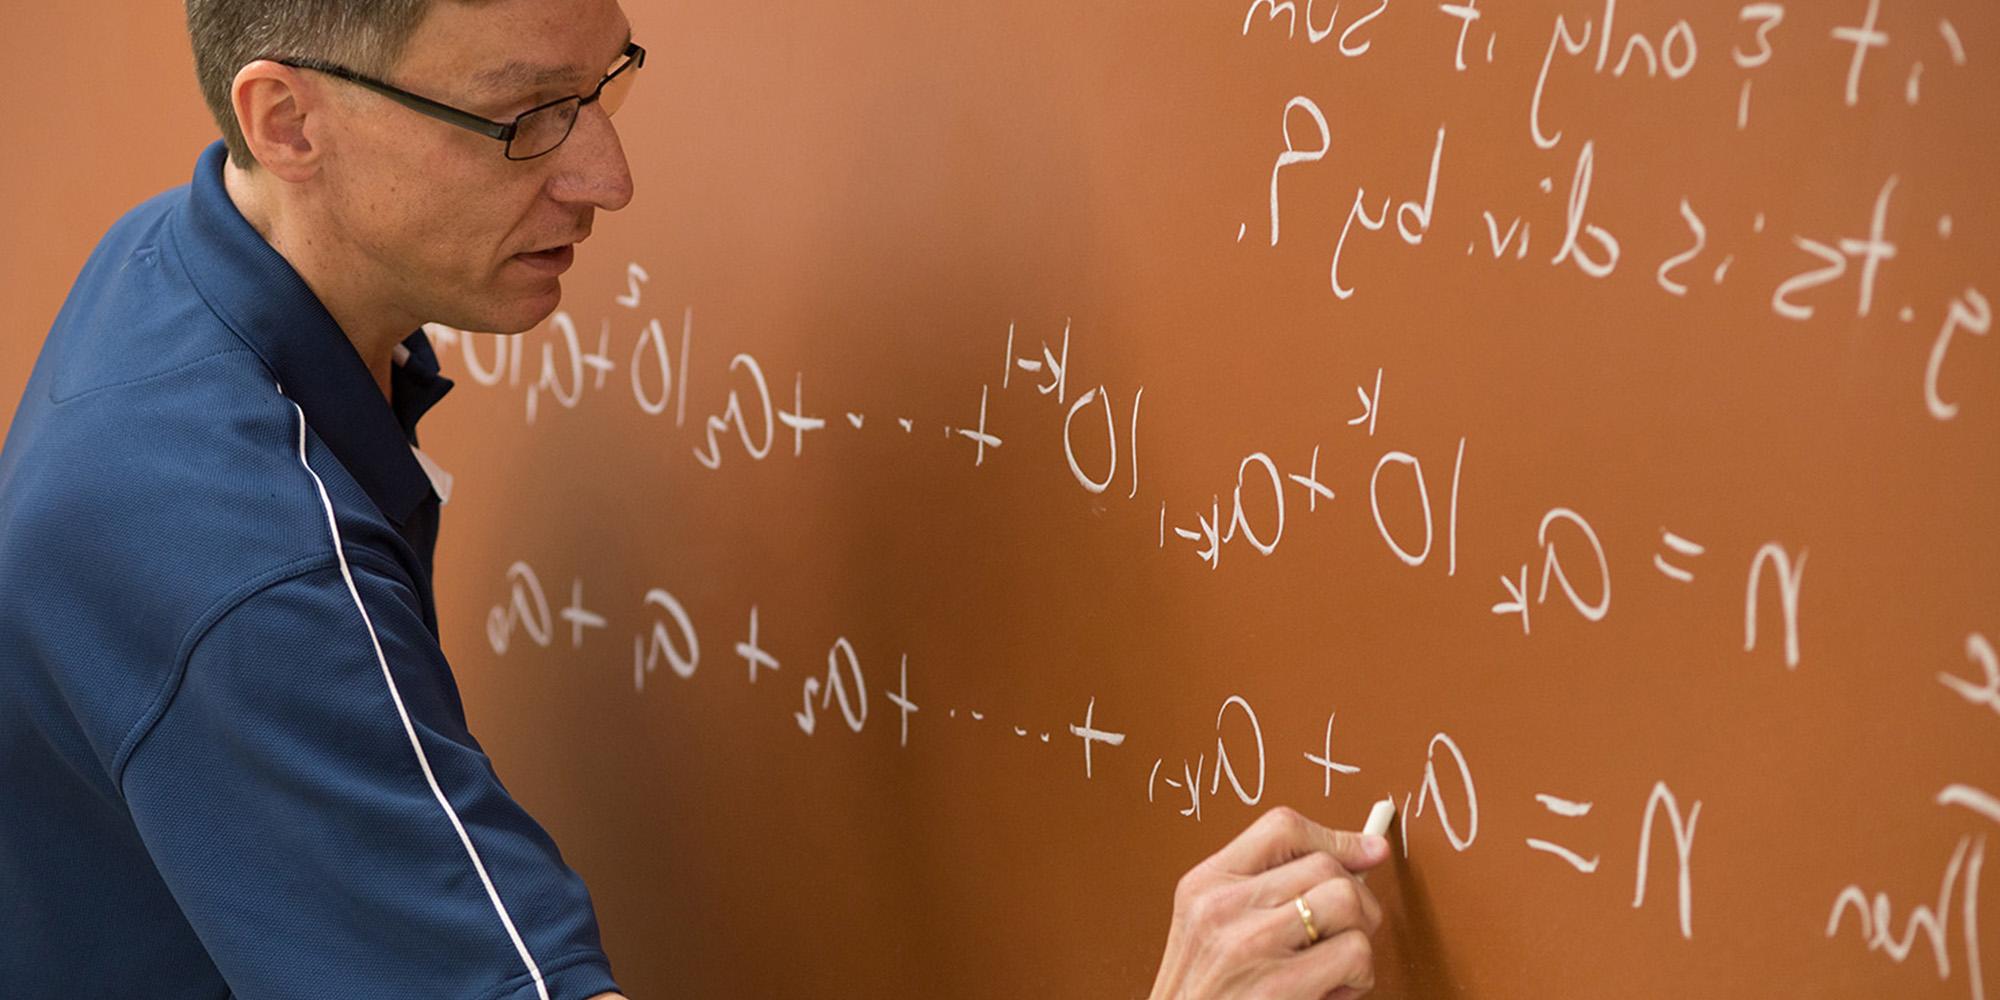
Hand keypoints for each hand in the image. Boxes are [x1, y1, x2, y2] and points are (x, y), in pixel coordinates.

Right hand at [1145, 806, 1389, 999]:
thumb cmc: (1207, 996)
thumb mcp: (1213, 928)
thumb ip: (1269, 889)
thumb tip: (1360, 853)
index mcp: (1204, 885)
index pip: (1280, 828)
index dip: (1335, 837)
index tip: (1366, 852)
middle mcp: (1222, 908)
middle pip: (1325, 866)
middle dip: (1356, 898)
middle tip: (1345, 930)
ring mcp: (1249, 945)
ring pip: (1347, 901)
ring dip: (1358, 935)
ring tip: (1335, 963)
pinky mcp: (1278, 987)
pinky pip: (1355, 952)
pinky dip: (1359, 978)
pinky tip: (1332, 991)